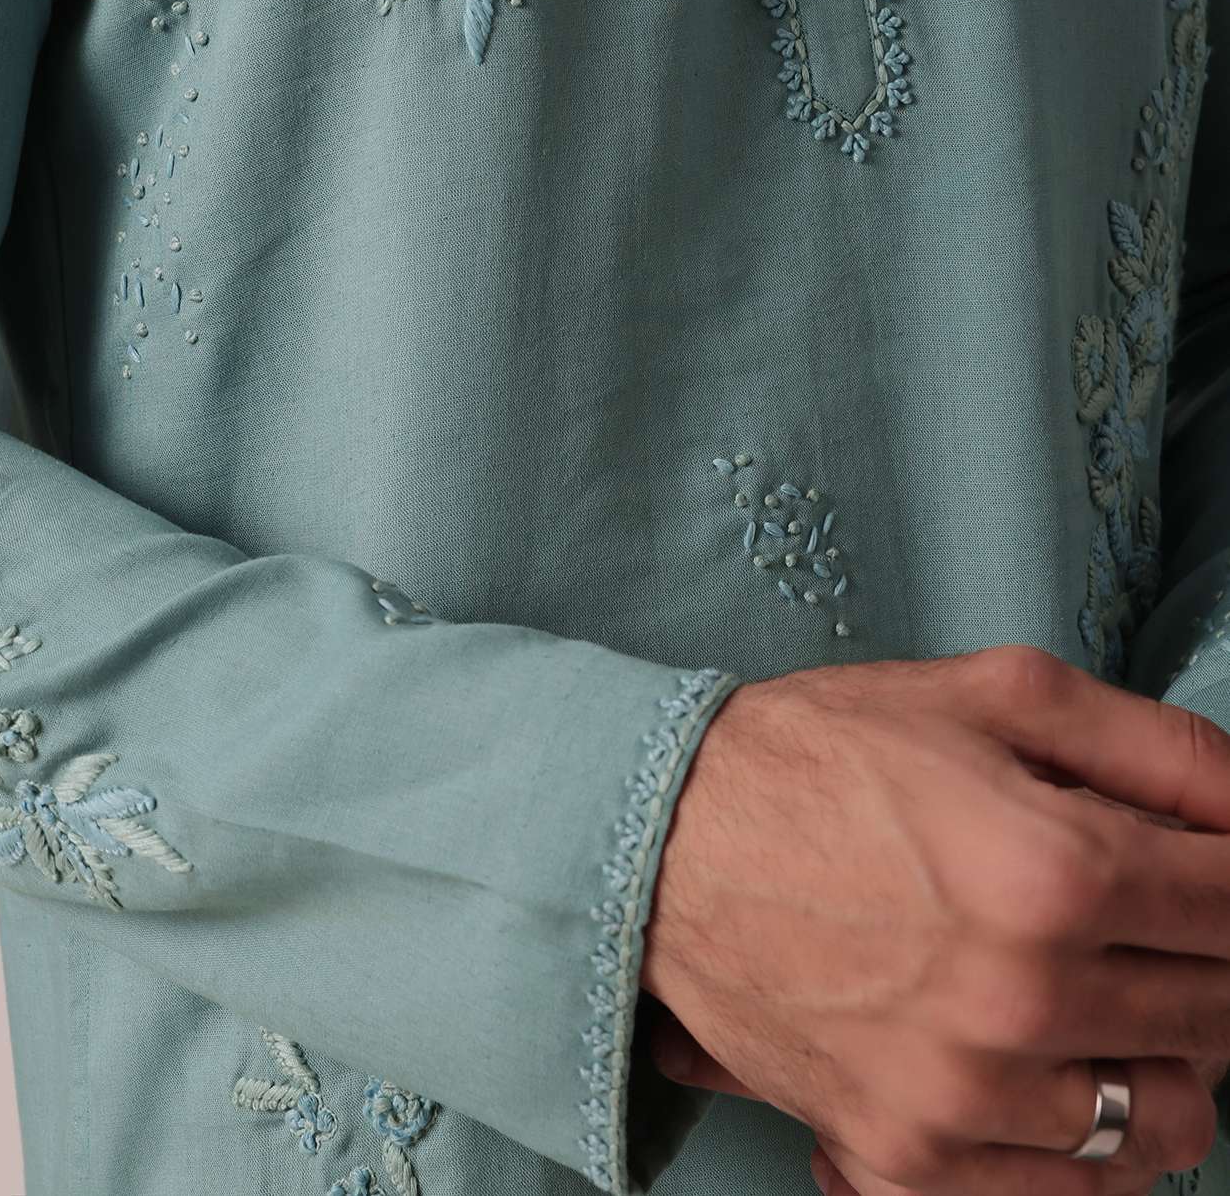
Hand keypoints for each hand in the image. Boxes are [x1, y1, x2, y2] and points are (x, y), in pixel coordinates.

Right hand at [641, 645, 1229, 1191]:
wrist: (664, 843)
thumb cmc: (828, 754)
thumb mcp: (993, 692)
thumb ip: (1156, 746)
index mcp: (1054, 870)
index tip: (1216, 867)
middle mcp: (1024, 1001)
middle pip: (1221, 1011)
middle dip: (1205, 953)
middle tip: (1148, 913)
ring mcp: (969, 1099)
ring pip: (1169, 1121)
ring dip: (1160, 1054)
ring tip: (1102, 994)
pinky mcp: (912, 1161)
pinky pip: (1076, 1194)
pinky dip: (1087, 1140)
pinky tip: (1048, 1066)